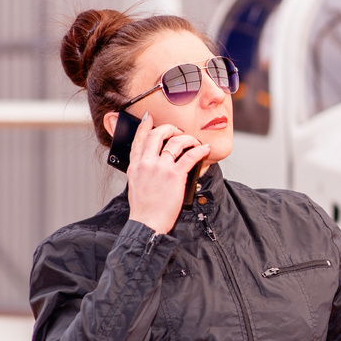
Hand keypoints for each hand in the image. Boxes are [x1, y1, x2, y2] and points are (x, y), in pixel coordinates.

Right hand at [125, 113, 210, 234]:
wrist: (147, 222)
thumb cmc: (144, 208)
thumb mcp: (135, 184)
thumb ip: (142, 171)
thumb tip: (154, 162)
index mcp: (135, 166)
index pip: (138, 140)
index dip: (144, 126)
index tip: (149, 118)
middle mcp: (146, 163)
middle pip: (157, 135)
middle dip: (170, 128)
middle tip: (178, 130)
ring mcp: (161, 168)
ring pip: (175, 142)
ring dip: (188, 139)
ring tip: (194, 142)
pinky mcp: (175, 175)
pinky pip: (190, 156)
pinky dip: (200, 150)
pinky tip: (205, 149)